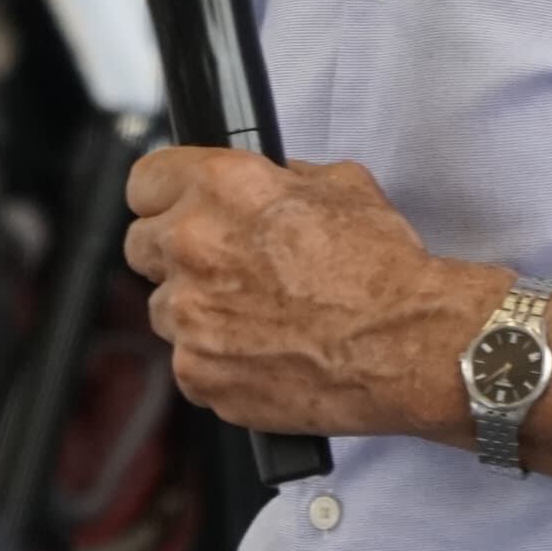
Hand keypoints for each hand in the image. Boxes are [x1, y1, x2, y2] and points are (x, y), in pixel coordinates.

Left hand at [124, 148, 501, 442]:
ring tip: (255, 317)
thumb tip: (261, 183)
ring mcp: (190, 314)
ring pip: (163, 307)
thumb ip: (280, 178)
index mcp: (224, 187)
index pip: (144, 180)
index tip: (175, 208)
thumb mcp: (341, 185)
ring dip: (196, 310)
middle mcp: (195, 245)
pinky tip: (262, 354)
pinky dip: (216, 361)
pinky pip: (187, 362)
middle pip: (141, 244)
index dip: (164, 195)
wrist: (411, 344)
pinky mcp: (197, 372)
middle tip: (224, 268)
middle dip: (176, 254)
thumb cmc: (384, 271)